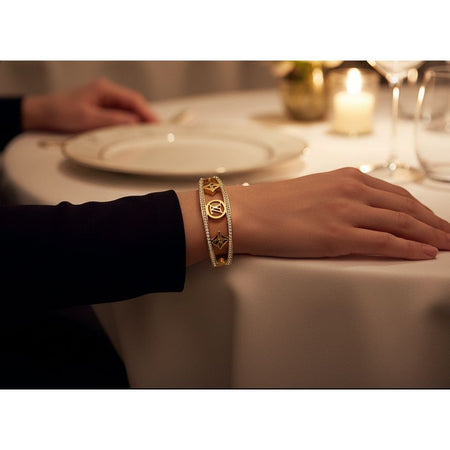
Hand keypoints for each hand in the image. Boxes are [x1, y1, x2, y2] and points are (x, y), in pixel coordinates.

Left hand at [22, 77, 158, 132]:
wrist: (44, 113)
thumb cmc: (62, 113)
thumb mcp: (88, 118)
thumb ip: (113, 120)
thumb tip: (134, 123)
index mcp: (105, 89)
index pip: (133, 100)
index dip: (147, 112)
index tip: (157, 124)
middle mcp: (108, 91)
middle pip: (134, 104)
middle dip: (146, 117)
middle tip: (158, 131)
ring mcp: (106, 99)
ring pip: (130, 110)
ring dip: (139, 121)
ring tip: (149, 133)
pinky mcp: (104, 108)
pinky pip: (122, 115)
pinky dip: (130, 123)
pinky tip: (134, 132)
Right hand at [178, 167, 449, 264]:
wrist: (244, 212)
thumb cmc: (270, 204)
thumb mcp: (312, 192)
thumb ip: (338, 198)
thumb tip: (356, 213)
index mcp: (345, 178)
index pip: (395, 193)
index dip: (419, 209)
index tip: (434, 220)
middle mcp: (351, 190)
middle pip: (405, 208)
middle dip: (433, 223)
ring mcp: (346, 212)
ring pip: (401, 224)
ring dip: (429, 236)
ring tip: (447, 245)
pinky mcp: (338, 236)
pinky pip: (384, 242)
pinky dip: (409, 248)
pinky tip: (425, 254)